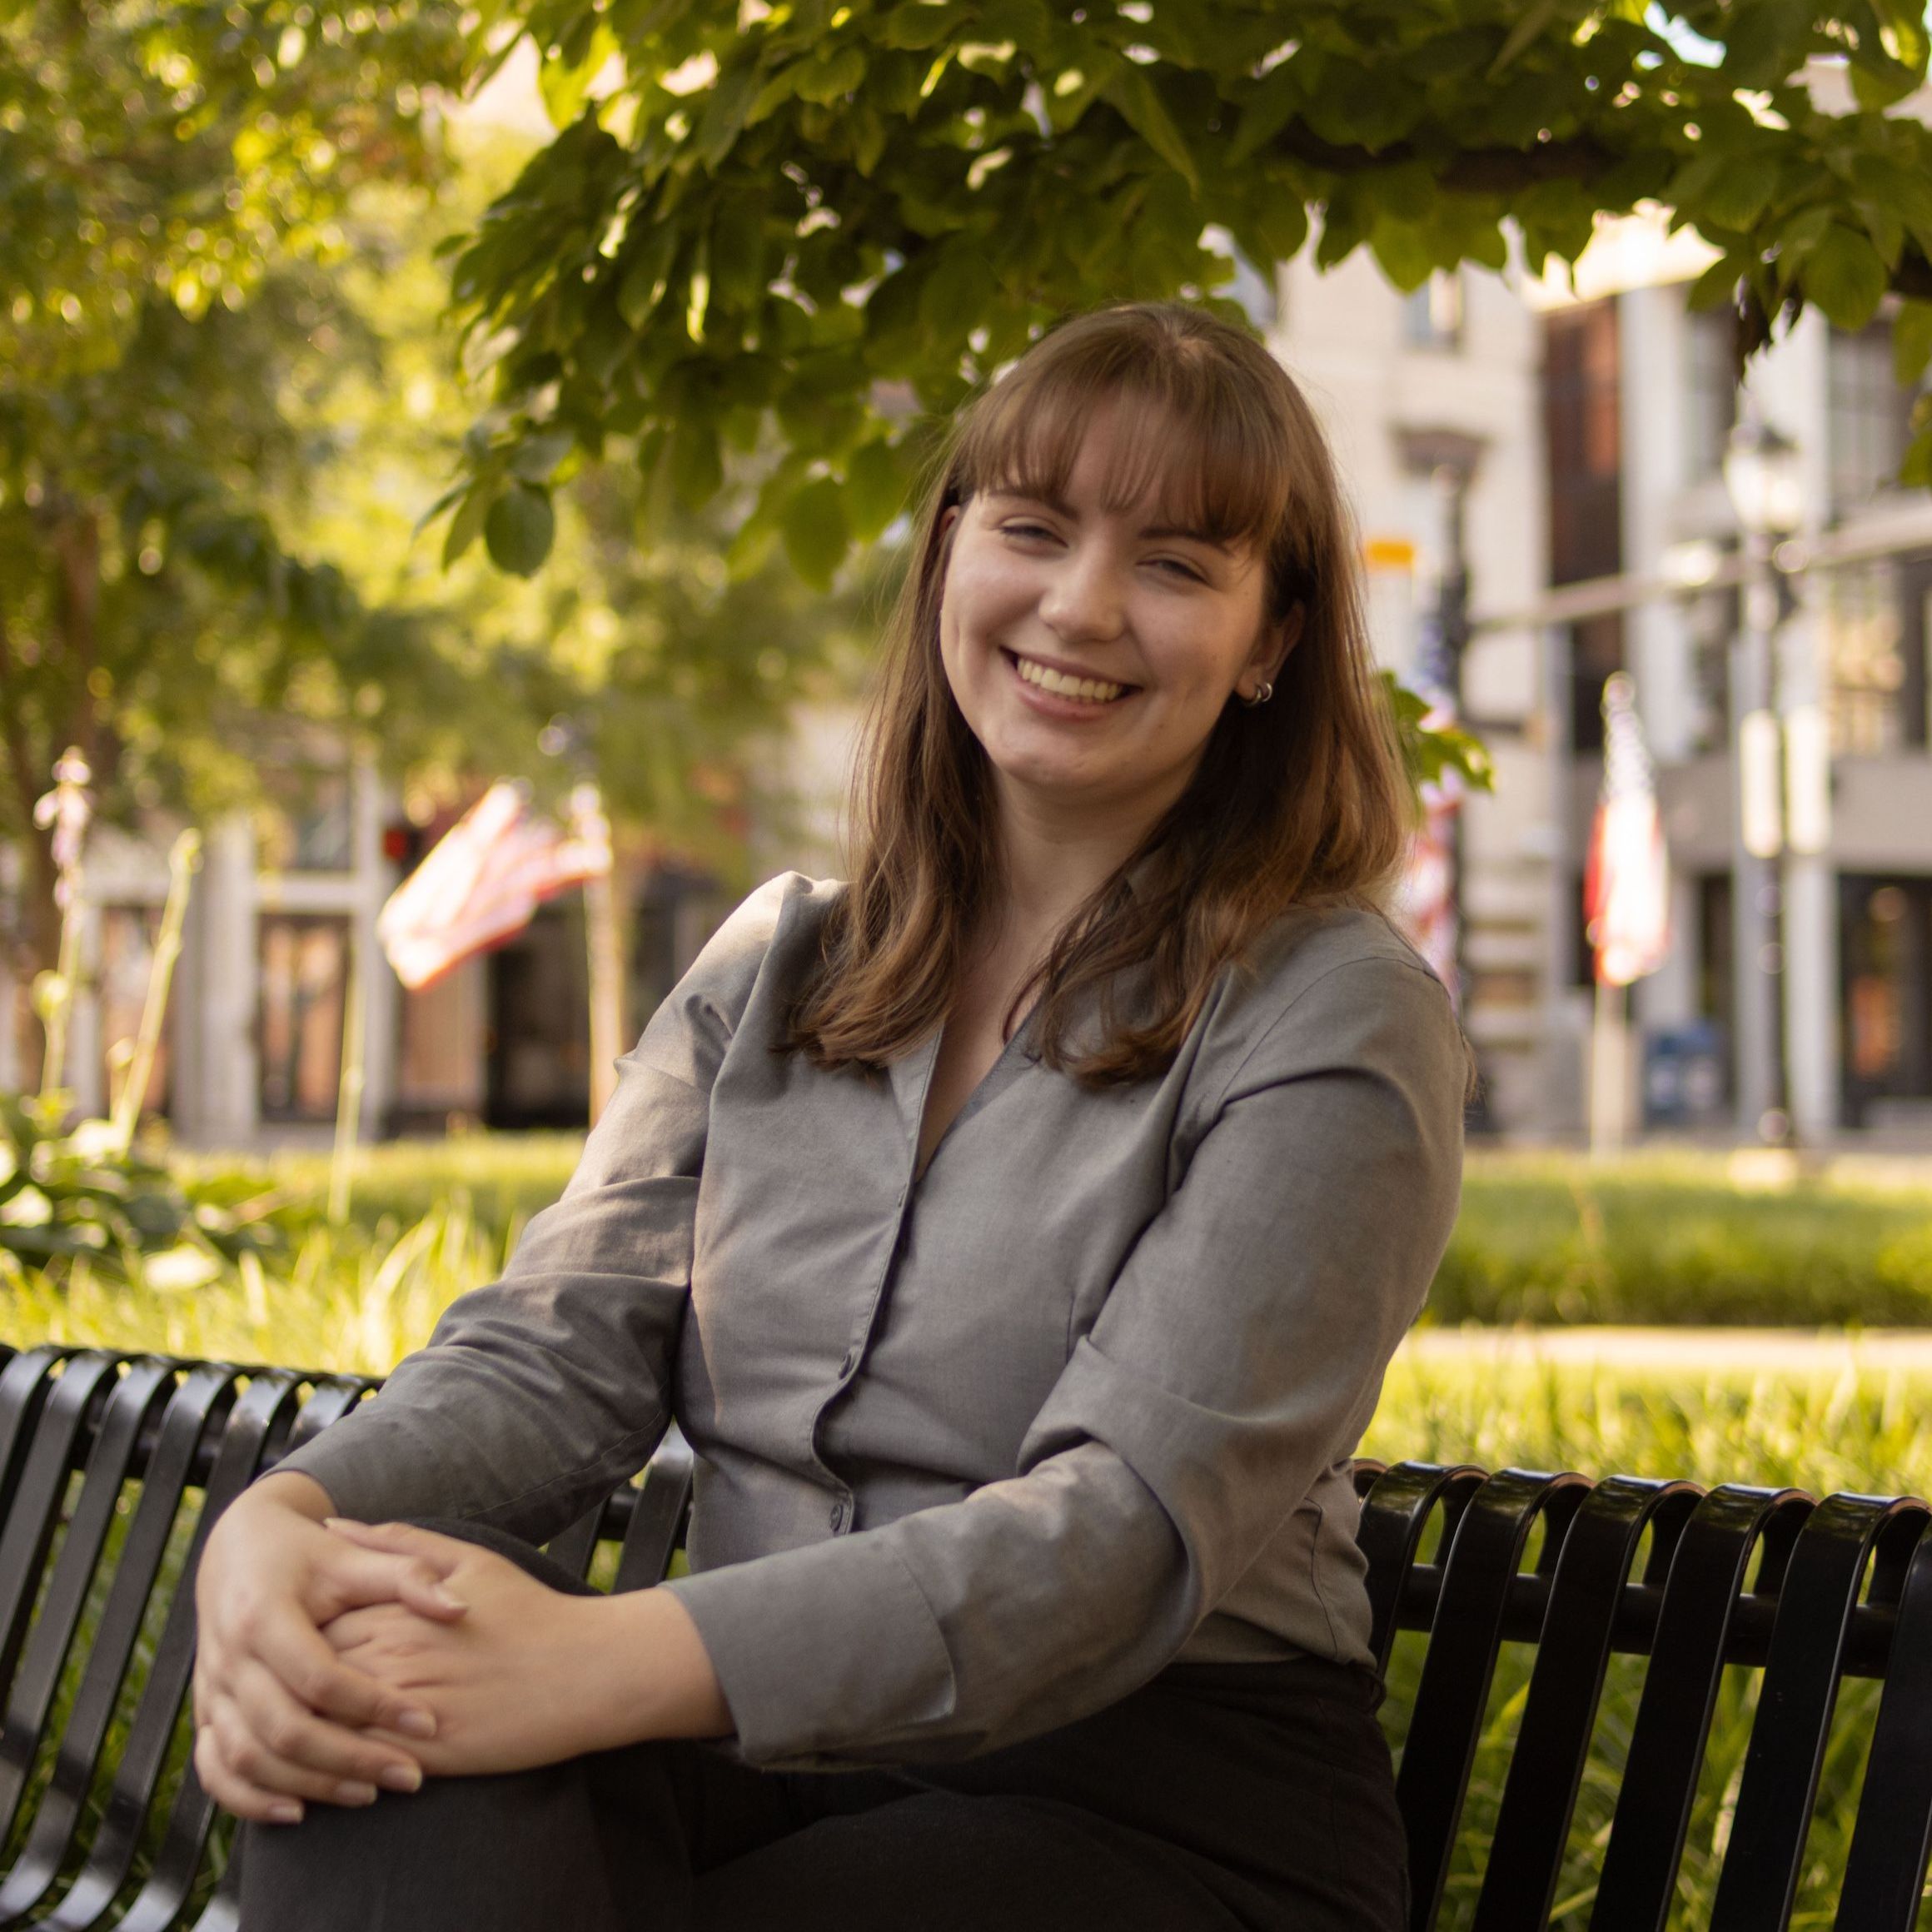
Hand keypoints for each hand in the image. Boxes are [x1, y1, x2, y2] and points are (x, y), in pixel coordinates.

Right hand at [192, 1473, 469, 1824]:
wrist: (236, 1548)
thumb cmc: (305, 1553)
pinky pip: (215, 1770)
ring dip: (310, 1783)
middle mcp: (230, 1658)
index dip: (376, 1703)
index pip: (321, 1676)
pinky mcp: (205, 1712)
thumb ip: (407, 1577)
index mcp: (264, 1615)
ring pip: (249, 1758)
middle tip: (410, 1776)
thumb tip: (459, 1608)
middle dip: (350, 1759)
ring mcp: (211, 1690)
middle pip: (285, 1729)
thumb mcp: (352, 1554)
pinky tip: (299, 1811)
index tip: (428, 1722)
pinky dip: (249, 1799)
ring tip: (370, 1793)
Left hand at [321, 1520, 732, 1775]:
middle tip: (273, 1695)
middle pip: (306, 1681)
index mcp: (394, 1612)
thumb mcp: (468, 1560)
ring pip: (323, 1731)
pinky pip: (360, 1770)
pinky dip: (338, 1772)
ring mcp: (406, 1712)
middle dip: (283, 1690)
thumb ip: (397, 1544)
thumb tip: (336, 1527)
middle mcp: (390, 1661)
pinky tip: (331, 1772)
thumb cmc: (529, 1612)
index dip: (292, 1636)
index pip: (311, 1627)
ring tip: (291, 1740)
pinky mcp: (426, 1758)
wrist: (587, 1671)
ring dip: (301, 1739)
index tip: (285, 1641)